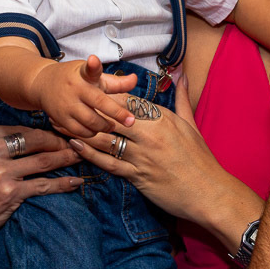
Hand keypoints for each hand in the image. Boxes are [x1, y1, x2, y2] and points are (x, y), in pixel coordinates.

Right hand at [0, 92, 82, 267]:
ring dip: (66, 158)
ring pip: (43, 161)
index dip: (43, 131)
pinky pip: (42, 185)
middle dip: (59, 141)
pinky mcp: (9, 193)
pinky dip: (62, 183)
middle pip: (35, 141)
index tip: (58, 132)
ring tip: (81, 156)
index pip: (20, 129)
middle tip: (76, 142)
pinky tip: (75, 181)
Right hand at [33, 55, 137, 137]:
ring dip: (105, 126)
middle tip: (130, 121)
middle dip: (116, 114)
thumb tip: (135, 80)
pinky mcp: (60, 119)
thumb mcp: (93, 76)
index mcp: (83, 74)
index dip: (93, 65)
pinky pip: (80, 132)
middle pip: (98, 104)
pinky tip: (96, 129)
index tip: (93, 60)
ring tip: (111, 125)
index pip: (89, 69)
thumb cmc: (74, 79)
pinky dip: (91, 133)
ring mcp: (66, 104)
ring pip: (91, 122)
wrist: (42, 84)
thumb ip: (115, 82)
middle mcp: (74, 88)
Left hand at [68, 78, 245, 221]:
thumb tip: (181, 74)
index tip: (87, 86)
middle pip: (110, 117)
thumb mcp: (192, 125)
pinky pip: (108, 163)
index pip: (126, 100)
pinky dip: (89, 153)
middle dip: (86, 108)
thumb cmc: (201, 160)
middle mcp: (150, 135)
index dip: (104, 92)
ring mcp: (142, 157)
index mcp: (162, 119)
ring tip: (60, 122)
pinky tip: (75, 145)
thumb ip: (182, 98)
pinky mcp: (137, 177)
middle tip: (65, 101)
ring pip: (105, 139)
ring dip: (80, 130)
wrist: (209, 194)